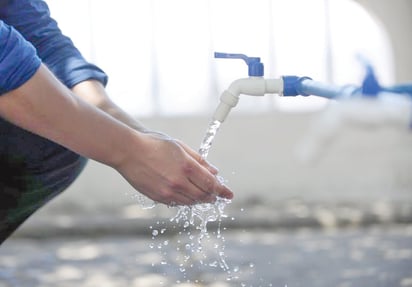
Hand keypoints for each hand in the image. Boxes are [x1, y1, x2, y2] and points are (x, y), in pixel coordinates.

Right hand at [115, 131, 232, 205]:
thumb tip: (214, 172)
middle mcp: (179, 181)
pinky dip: (186, 200)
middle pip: (203, 195)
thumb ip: (199, 160)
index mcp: (187, 166)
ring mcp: (168, 192)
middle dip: (213, 196)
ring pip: (191, 202)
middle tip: (217, 196)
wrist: (128, 151)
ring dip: (200, 199)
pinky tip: (187, 195)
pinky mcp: (158, 197)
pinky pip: (177, 203)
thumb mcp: (180, 147)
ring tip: (204, 195)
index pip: (211, 183)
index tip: (229, 194)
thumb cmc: (154, 144)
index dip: (222, 190)